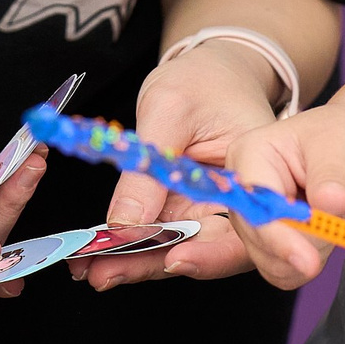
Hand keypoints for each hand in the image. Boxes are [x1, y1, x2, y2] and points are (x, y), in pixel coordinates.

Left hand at [73, 41, 279, 290]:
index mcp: (256, 179)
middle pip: (206, 250)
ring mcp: (210, 209)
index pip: (244, 234)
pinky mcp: (187, 209)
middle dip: (154, 266)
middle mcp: (238, 204)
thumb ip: (148, 169)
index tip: (173, 260)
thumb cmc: (204, 78)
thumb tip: (125, 224)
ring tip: (88, 269)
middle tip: (103, 274)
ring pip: (177, 248)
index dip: (212, 256)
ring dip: (134, 262)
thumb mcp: (171, 110)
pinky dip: (130, 245)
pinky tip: (97, 253)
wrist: (211, 69)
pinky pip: (162, 234)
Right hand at [218, 102, 344, 289]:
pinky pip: (282, 271)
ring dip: (307, 257)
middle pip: (256, 239)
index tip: (308, 259)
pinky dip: (307, 266)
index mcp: (250, 155)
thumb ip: (332, 178)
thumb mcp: (341, 148)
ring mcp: (255, 220)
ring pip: (269, 261)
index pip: (253, 204)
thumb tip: (330, 203)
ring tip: (335, 225)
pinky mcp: (271, 243)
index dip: (277, 235)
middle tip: (336, 236)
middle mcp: (245, 191)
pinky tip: (327, 240)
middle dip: (297, 248)